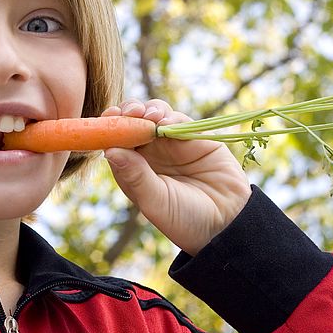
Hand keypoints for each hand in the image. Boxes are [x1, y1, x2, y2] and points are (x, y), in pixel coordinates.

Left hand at [101, 98, 251, 254]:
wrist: (227, 222)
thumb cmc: (185, 219)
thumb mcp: (155, 201)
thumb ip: (135, 176)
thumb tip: (109, 150)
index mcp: (134, 169)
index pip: (115, 142)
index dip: (109, 128)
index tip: (105, 119)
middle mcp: (149, 154)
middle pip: (131, 123)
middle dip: (126, 113)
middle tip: (126, 113)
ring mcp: (171, 143)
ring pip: (153, 115)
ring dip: (147, 110)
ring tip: (147, 115)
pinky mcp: (193, 136)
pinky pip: (177, 119)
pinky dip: (169, 115)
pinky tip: (164, 121)